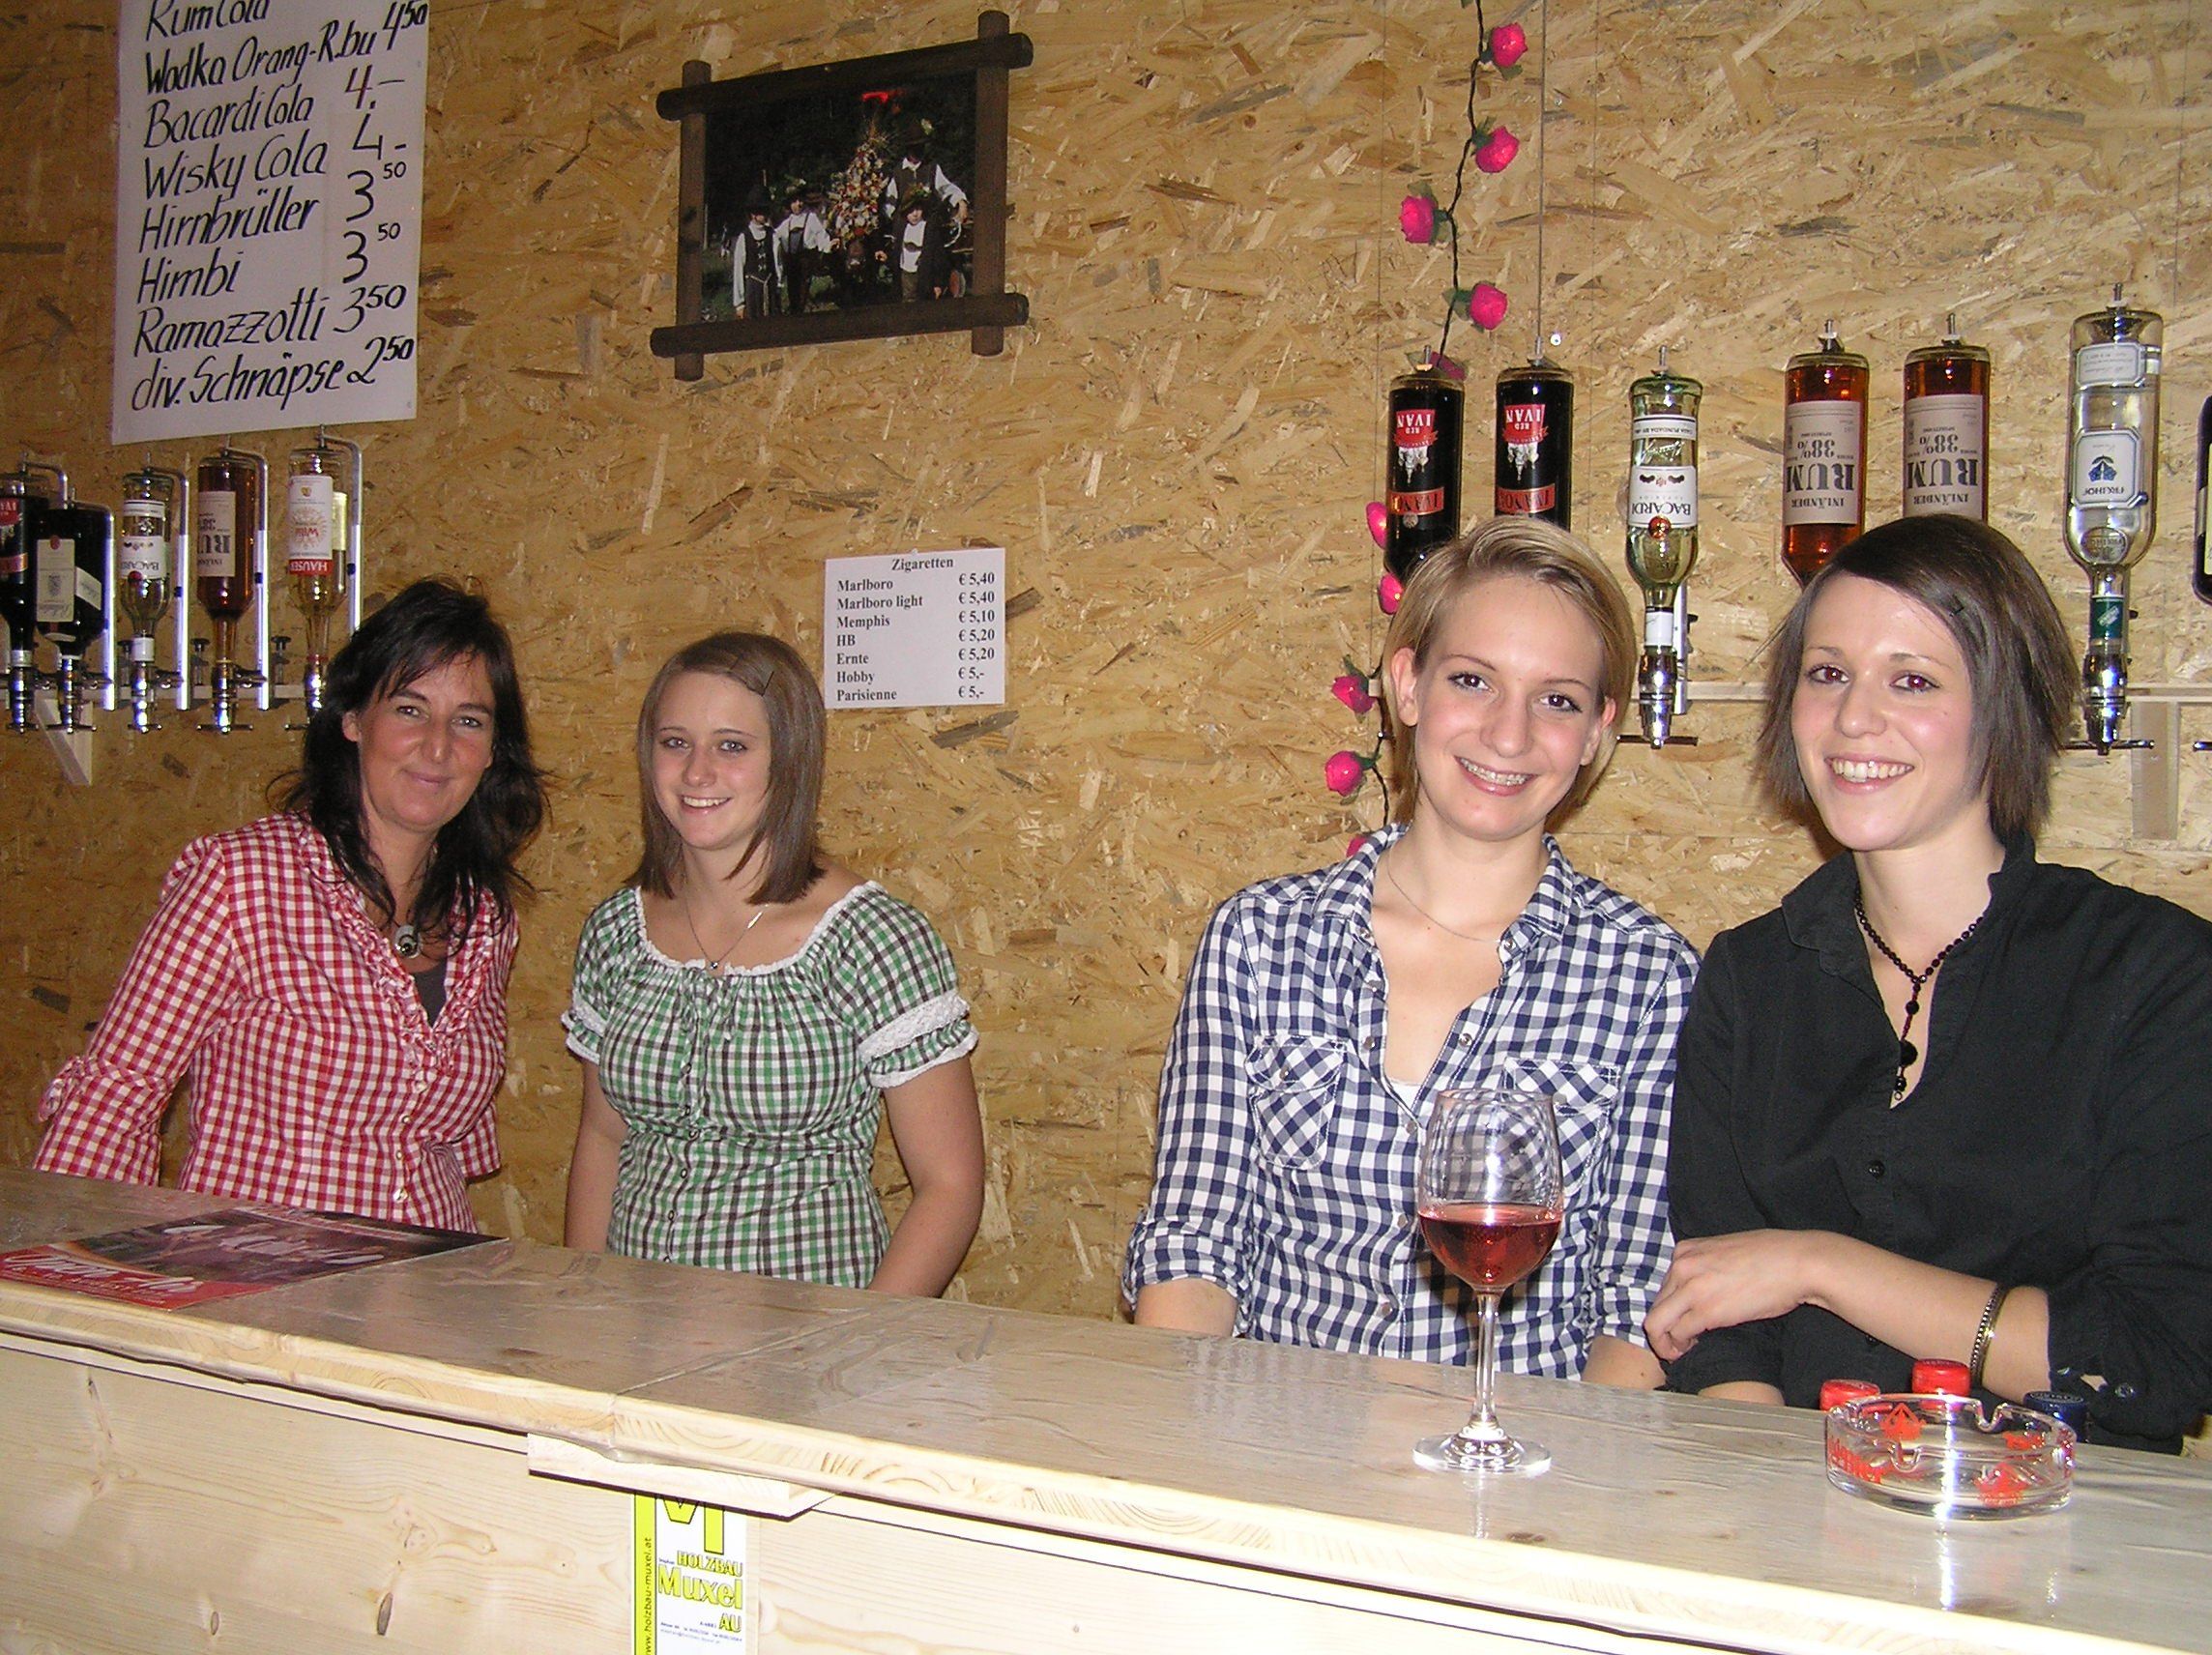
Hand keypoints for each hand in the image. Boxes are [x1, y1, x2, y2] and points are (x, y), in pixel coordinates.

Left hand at [1644, 1229, 1830, 1361]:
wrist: (1798, 1262)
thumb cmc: (1772, 1258)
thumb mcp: (1726, 1252)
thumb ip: (1706, 1267)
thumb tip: (1702, 1289)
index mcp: (1686, 1250)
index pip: (1663, 1287)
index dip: (1671, 1309)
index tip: (1682, 1322)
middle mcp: (1682, 1266)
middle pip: (1656, 1306)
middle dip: (1663, 1329)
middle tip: (1678, 1345)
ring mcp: (1692, 1288)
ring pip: (1656, 1323)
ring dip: (1665, 1343)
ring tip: (1681, 1352)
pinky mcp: (1707, 1310)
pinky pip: (1677, 1334)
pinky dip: (1679, 1347)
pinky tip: (1694, 1349)